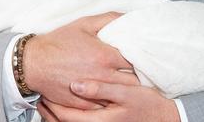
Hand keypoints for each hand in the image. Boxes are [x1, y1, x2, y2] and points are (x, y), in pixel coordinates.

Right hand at [23, 12, 132, 108]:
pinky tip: (112, 93)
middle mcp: (102, 76)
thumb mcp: (83, 24)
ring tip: (128, 82)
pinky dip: (112, 100)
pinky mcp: (86, 105)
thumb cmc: (57, 43)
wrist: (34, 63)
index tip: (142, 55)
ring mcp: (95, 93)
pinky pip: (107, 106)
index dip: (142, 57)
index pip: (137, 60)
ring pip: (122, 95)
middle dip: (138, 75)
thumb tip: (127, 17)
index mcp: (104, 56)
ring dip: (127, 89)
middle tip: (139, 69)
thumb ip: (108, 19)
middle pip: (134, 80)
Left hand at [38, 81, 179, 121]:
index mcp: (101, 121)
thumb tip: (75, 85)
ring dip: (56, 117)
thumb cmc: (147, 104)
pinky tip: (64, 109)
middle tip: (40, 97)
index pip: (67, 117)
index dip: (53, 106)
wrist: (163, 118)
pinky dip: (67, 119)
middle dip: (51, 112)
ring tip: (46, 103)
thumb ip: (100, 88)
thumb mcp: (126, 93)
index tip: (43, 93)